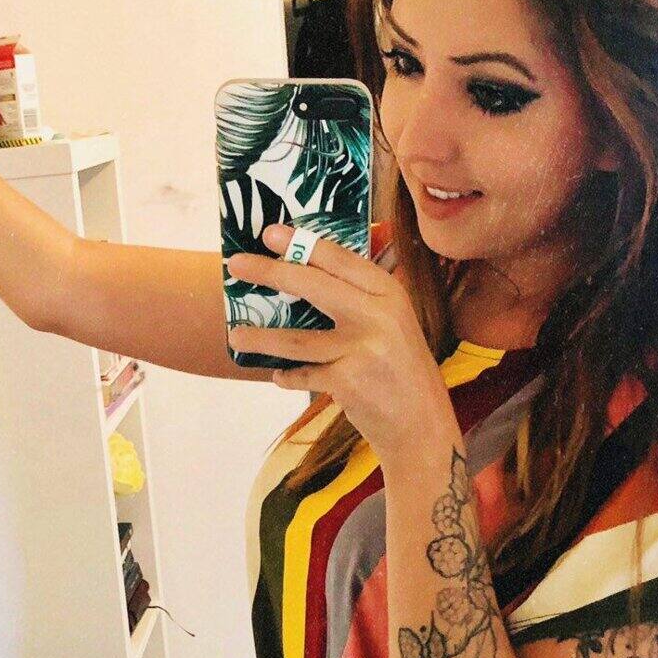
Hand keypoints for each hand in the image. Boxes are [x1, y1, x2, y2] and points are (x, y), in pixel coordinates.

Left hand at [226, 222, 452, 463]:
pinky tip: (279, 376)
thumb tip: (308, 273)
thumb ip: (361, 300)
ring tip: (235, 335)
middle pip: (312, 286)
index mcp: (389, 294)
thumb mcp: (394, 324)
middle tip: (235, 265)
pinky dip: (288, 376)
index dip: (302, 244)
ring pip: (296, 338)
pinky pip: (304, 374)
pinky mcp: (348, 381)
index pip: (339, 259)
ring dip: (260, 337)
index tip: (270, 233)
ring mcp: (362, 349)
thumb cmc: (402, 371)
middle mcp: (377, 316)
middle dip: (269, 273)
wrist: (422, 425)